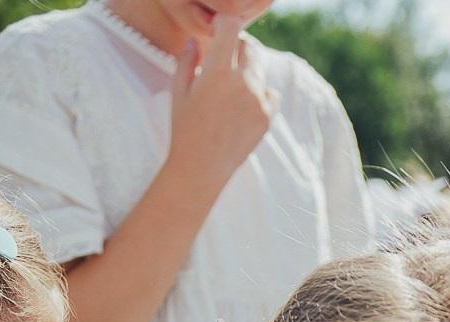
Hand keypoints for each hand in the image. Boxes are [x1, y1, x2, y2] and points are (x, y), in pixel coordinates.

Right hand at [167, 15, 279, 179]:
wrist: (201, 168)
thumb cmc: (184, 128)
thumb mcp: (178, 91)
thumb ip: (187, 60)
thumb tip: (196, 40)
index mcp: (217, 72)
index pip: (230, 27)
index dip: (224, 24)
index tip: (218, 30)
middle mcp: (242, 83)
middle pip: (250, 47)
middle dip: (238, 48)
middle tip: (226, 60)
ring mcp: (258, 101)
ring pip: (260, 70)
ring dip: (248, 72)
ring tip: (230, 91)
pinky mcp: (268, 117)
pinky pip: (270, 94)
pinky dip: (260, 94)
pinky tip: (243, 107)